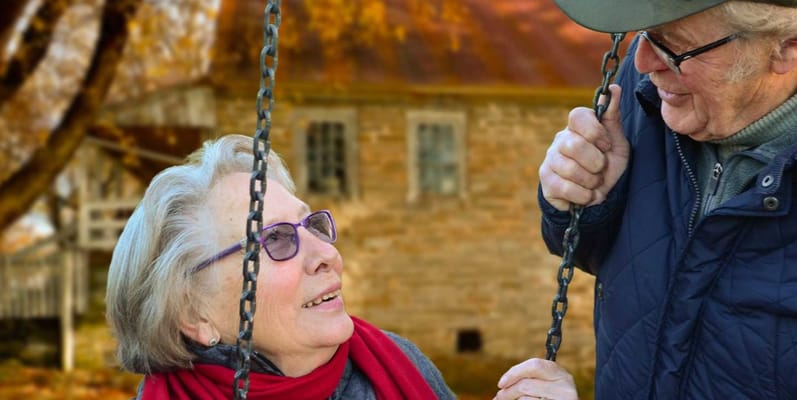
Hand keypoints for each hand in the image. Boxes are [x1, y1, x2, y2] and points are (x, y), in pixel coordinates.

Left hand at [494, 358, 577, 399]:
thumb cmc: (551, 396)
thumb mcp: (545, 384)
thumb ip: (530, 379)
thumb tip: (503, 385)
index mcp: (560, 373)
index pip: (534, 365)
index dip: (514, 372)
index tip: (501, 383)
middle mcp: (565, 386)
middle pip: (526, 385)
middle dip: (508, 391)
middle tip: (498, 397)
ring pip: (526, 399)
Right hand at [539, 84, 628, 210]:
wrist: (596, 197)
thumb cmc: (607, 166)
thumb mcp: (617, 142)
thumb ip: (613, 116)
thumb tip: (614, 88)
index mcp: (577, 127)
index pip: (577, 115)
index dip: (595, 132)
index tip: (606, 145)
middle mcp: (560, 140)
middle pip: (574, 145)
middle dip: (596, 163)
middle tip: (601, 169)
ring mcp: (550, 160)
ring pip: (570, 169)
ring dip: (591, 181)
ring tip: (594, 183)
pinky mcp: (546, 181)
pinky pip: (565, 188)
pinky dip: (583, 195)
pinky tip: (586, 194)